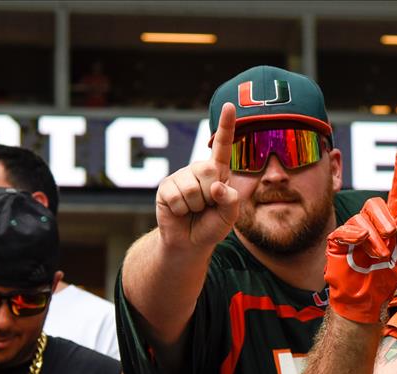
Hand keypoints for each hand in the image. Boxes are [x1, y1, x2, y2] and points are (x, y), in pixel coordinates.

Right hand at [155, 102, 240, 250]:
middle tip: (205, 206)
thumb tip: (215, 186)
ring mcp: (180, 176)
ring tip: (192, 210)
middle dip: (211, 195)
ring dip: (195, 206)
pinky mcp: (165, 187)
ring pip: (193, 188)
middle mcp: (198, 170)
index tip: (231, 106)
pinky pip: (177, 197)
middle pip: (209, 171)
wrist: (188, 243)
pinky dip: (181, 210)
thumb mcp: (229, 216)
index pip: (222, 146)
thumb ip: (230, 201)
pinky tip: (180, 212)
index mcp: (218, 173)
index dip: (226, 126)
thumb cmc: (211, 226)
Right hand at [324, 145, 396, 322]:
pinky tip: (360, 246)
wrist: (364, 301)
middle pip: (376, 204)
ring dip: (375, 237)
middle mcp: (370, 223)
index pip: (396, 193)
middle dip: (386, 221)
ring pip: (363, 219)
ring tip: (377, 255)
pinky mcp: (337, 240)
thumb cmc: (382, 280)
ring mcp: (352, 230)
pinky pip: (346, 229)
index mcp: (389, 225)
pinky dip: (357, 236)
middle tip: (390, 240)